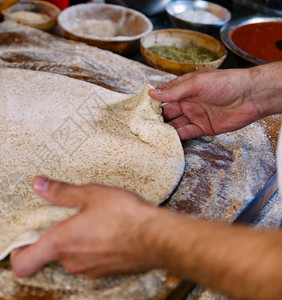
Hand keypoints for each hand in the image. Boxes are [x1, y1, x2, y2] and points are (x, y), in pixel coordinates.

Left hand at [10, 176, 158, 277]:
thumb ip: (60, 192)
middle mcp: (71, 262)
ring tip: (88, 222)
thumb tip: (38, 184)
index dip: (17, 254)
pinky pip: (88, 261)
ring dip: (74, 244)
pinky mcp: (105, 272)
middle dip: (53, 239)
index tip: (22, 239)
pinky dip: (91, 249)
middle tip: (63, 219)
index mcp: (59, 243)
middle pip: (48, 256)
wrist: (158, 238)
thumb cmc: (123, 215)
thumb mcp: (89, 194)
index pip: (22, 264)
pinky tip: (104, 232)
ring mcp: (89, 270)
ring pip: (70, 258)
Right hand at [148, 68, 262, 139]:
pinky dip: (176, 137)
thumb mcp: (196, 83)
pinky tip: (166, 139)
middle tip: (142, 125)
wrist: (250, 96)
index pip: (164, 94)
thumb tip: (152, 93)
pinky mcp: (203, 127)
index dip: (153, 101)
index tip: (140, 108)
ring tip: (151, 134)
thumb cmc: (226, 83)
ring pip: (175, 123)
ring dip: (164, 128)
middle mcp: (188, 101)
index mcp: (185, 87)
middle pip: (167, 111)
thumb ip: (174, 91)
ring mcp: (195, 115)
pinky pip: (187, 133)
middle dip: (156, 117)